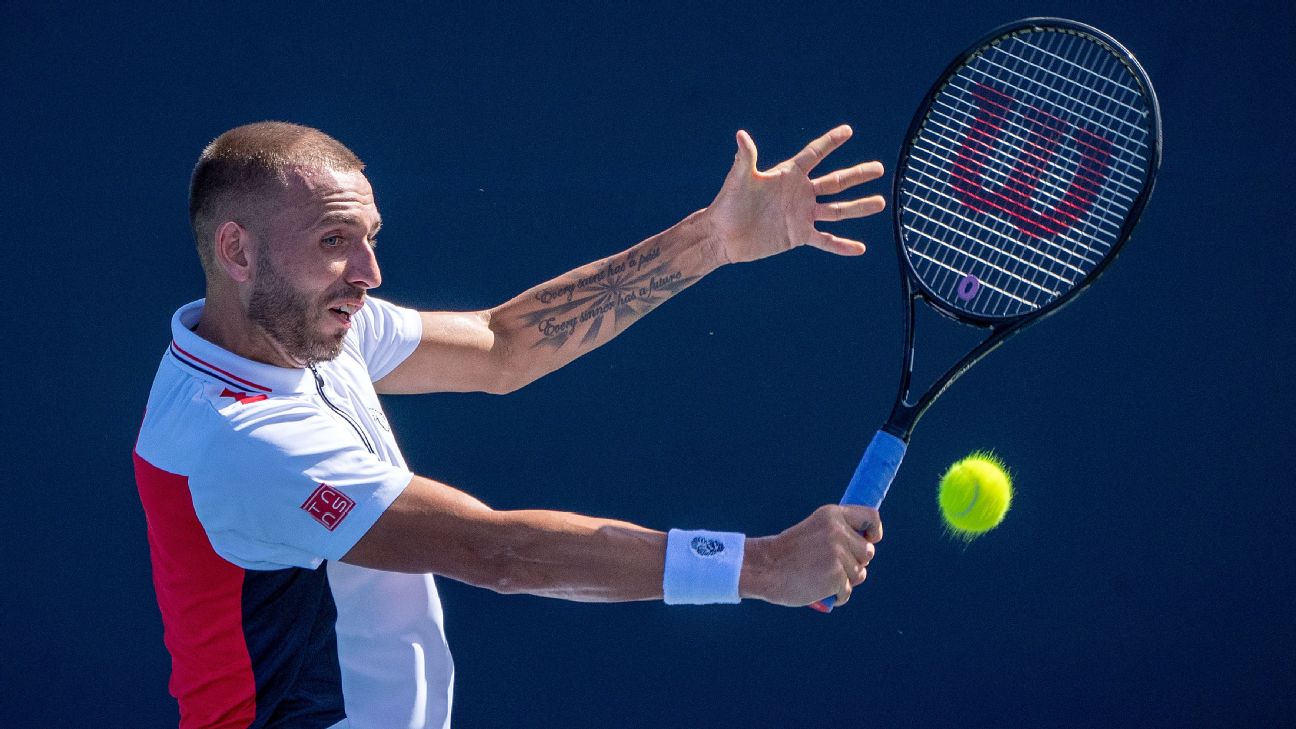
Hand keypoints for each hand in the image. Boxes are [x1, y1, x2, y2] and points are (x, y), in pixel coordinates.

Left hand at [705, 125, 885, 264]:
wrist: (723, 235)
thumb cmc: (729, 203)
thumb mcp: (739, 179)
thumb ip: (745, 158)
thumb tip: (741, 135)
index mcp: (788, 175)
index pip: (814, 154)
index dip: (830, 142)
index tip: (848, 131)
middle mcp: (800, 193)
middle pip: (835, 182)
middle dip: (857, 175)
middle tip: (879, 168)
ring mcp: (802, 215)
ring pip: (837, 210)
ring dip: (859, 207)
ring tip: (881, 202)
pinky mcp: (799, 235)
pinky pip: (826, 240)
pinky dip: (842, 246)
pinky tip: (860, 248)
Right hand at [740, 504, 881, 607]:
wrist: (763, 568)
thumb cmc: (788, 553)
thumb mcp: (814, 531)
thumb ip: (838, 533)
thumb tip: (867, 546)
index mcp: (832, 515)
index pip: (872, 517)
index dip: (874, 533)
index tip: (869, 541)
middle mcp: (837, 531)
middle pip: (868, 552)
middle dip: (855, 562)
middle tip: (831, 565)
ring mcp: (837, 554)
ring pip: (859, 574)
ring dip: (844, 581)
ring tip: (820, 576)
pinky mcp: (836, 576)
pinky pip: (847, 591)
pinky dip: (837, 596)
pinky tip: (819, 590)